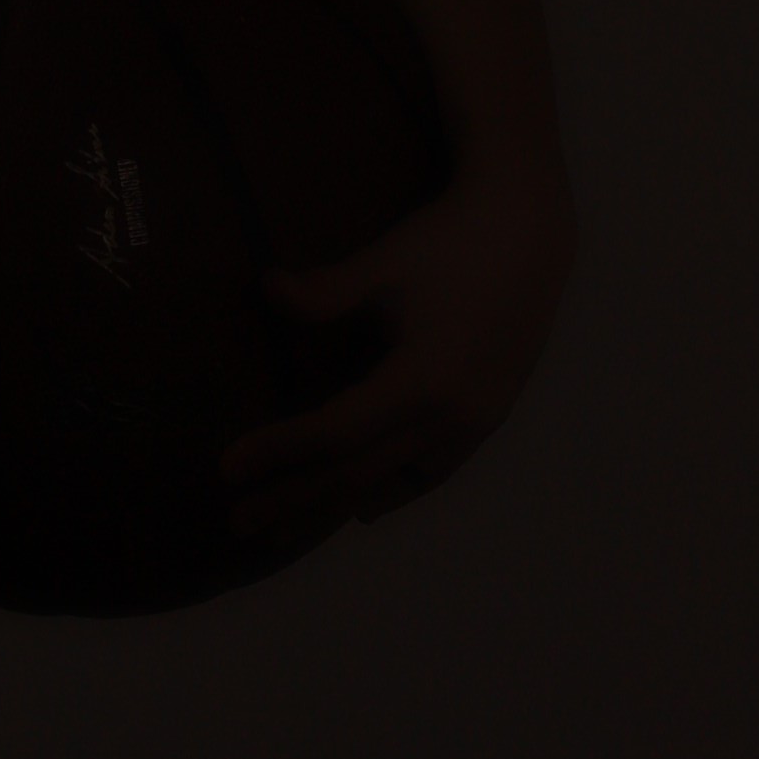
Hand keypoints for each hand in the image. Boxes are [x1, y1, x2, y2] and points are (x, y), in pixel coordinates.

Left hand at [220, 156, 576, 554]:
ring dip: (335, 506)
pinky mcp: (487, 416)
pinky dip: (391, 493)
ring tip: (285, 527)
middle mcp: (450, 416)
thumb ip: (325, 291)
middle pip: (358, 472)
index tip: (228, 467)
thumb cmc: (451, 242)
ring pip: (395, 483)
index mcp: (422, 381)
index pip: (335, 433)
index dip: (279, 451)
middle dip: (295, 499)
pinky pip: (432, 473)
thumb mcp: (384, 263)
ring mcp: (474, 422)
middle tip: (240, 520)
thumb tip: (266, 290)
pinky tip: (361, 506)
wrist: (529, 231)